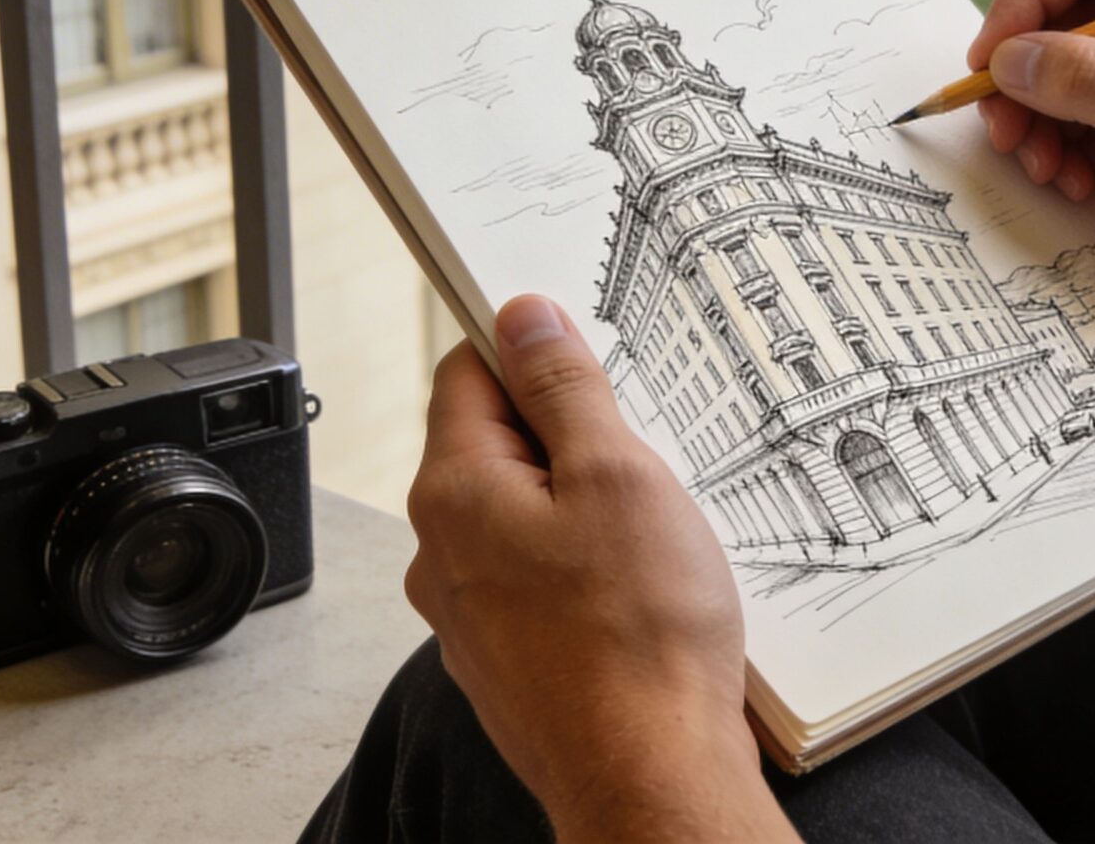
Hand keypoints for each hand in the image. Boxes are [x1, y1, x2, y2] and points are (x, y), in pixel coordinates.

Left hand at [403, 294, 793, 843]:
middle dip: (569, 436)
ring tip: (651, 530)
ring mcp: (470, 614)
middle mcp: (442, 552)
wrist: (652, 776)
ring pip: (523, 519)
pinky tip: (642, 590)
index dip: (530, 350)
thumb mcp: (618, 475)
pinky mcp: (508, 660)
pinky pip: (540, 582)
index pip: (467, 373)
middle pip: (496, 446)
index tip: (587, 353)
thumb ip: (564, 388)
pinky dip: (586, 571)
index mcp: (455, 492)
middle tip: (642, 450)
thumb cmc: (639, 638)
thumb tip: (524, 317)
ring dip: (582, 507)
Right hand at [967, 0, 1094, 334]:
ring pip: (1056, 74)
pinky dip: (1057, 151)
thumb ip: (1092, 82)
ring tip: (1043, 167)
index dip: (1026, 2)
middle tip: (1004, 126)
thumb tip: (1009, 58)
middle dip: (1024, 73)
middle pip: (1060, 17)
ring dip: (1035, 120)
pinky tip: (1075, 185)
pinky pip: (1072, 122)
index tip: (989, 60)